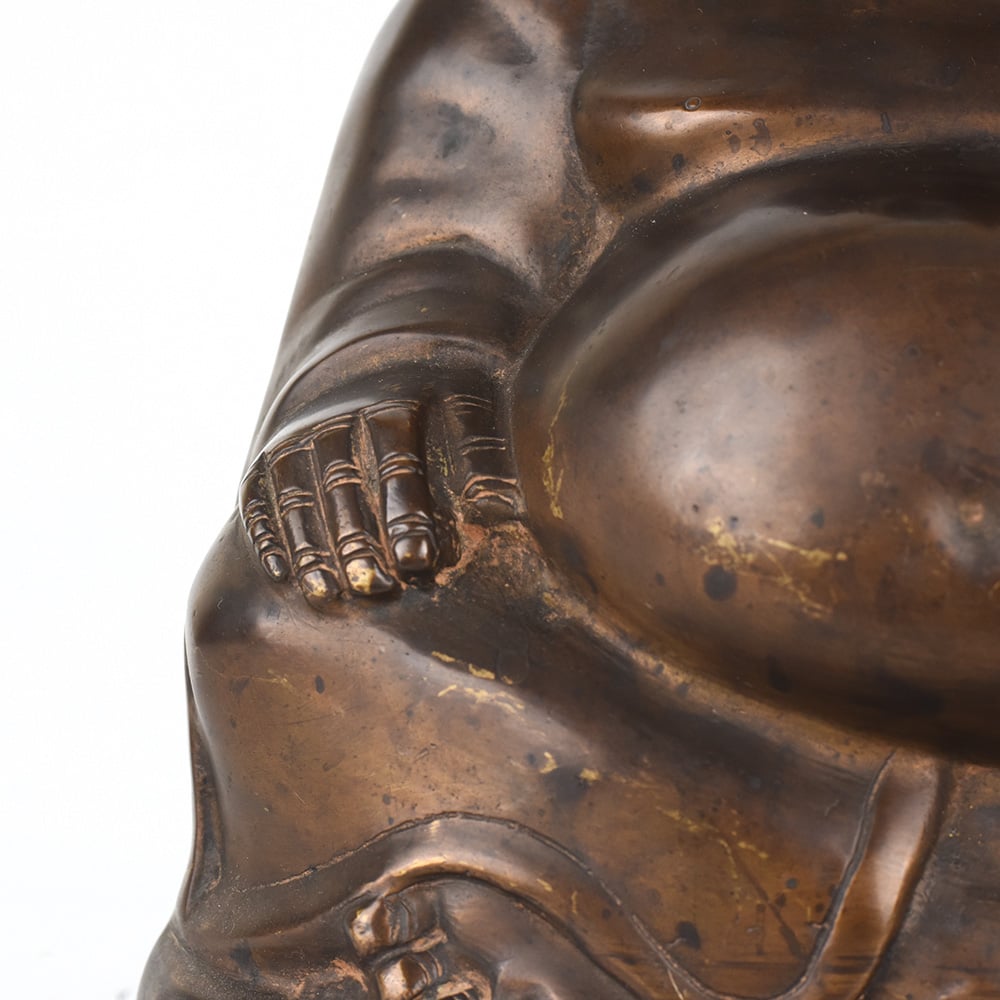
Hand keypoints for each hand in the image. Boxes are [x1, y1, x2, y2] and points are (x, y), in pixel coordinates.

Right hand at [239, 381, 519, 606]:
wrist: (368, 355)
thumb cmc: (431, 390)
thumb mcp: (469, 402)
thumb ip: (482, 452)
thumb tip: (499, 508)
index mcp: (387, 408)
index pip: (395, 467)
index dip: (405, 516)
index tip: (418, 560)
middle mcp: (332, 423)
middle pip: (343, 490)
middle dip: (357, 543)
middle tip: (376, 588)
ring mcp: (293, 443)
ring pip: (297, 501)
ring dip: (310, 549)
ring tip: (327, 594)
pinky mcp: (265, 463)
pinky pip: (259, 500)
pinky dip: (267, 535)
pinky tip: (281, 573)